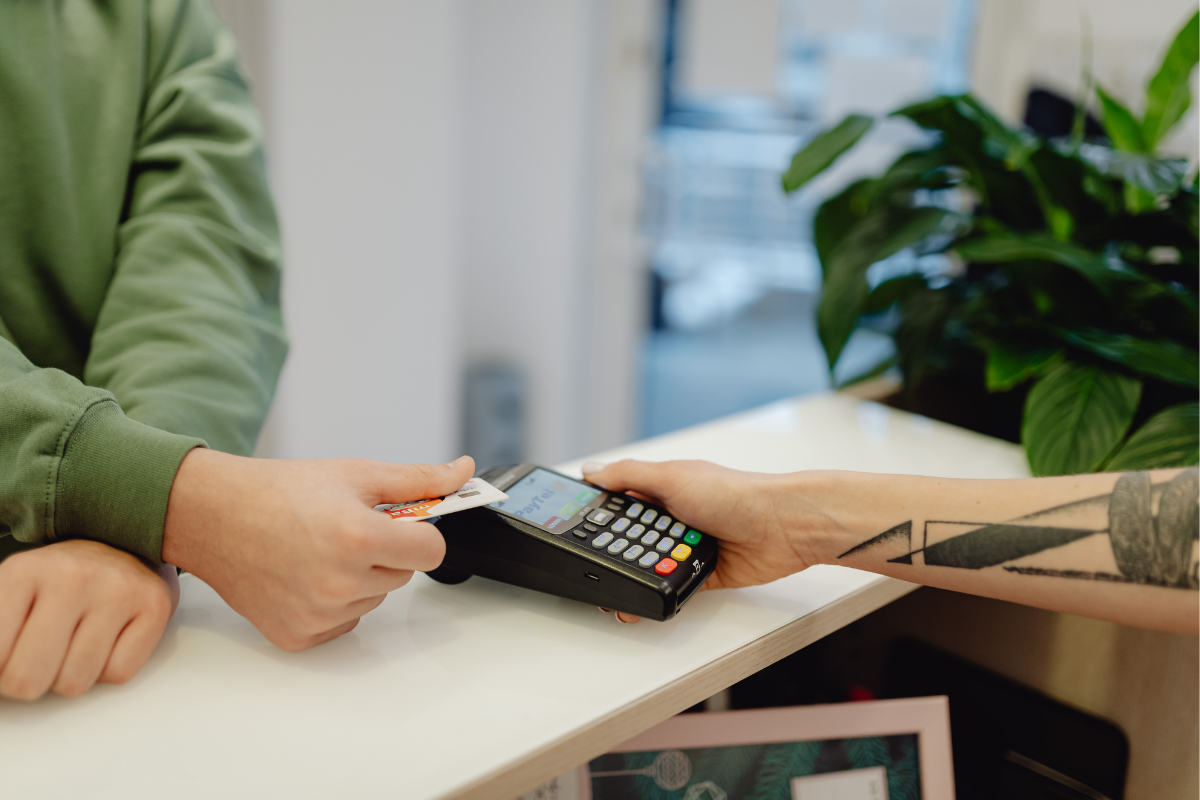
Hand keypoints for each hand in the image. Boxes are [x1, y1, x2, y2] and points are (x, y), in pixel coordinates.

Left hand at [0, 540, 175, 699]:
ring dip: (71, 676)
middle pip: (29, 677)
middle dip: (29, 682)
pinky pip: (120, 673)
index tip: (8, 658)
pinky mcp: (155, 605)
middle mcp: (73, 577)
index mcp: (24, 571)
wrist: (123, 543)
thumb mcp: (11, 591)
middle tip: (37, 662)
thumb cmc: (62, 579)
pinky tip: (107, 642)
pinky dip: (110, 669)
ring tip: (74, 647)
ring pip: (76, 681)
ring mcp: (118, 590)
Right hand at [163, 450, 473, 650]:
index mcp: (358, 537)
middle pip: (403, 575)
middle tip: (346, 529)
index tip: (401, 523)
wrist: (211, 515)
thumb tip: (462, 472)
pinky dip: (334, 602)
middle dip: (386, 551)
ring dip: (361, 577)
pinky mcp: (298, 635)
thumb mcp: (355, 474)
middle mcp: (339, 582)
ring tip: (319, 549)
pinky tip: (304, 574)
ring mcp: (318, 614)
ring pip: (374, 598)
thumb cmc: (278, 491)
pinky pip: (344, 621)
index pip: (432, 551)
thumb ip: (417, 479)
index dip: (420, 533)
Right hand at [582, 460, 836, 621]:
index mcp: (663, 489)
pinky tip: (645, 600)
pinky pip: (672, 587)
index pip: (621, 501)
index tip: (578, 531)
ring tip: (616, 591)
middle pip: (632, 539)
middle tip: (596, 568)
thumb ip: (628, 476)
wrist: (782, 527)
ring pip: (650, 566)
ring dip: (637, 576)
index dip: (600, 516)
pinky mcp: (702, 573)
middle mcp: (674, 516)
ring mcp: (687, 546)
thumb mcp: (672, 477)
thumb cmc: (736, 493)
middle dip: (616, 553)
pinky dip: (659, 594)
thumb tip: (591, 470)